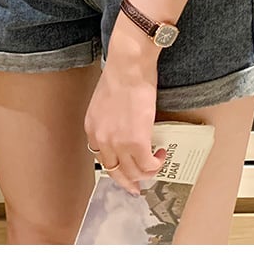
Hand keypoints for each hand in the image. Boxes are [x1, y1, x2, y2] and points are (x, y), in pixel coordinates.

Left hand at [84, 21, 166, 194]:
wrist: (129, 66)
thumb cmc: (120, 75)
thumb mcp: (103, 102)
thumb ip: (108, 120)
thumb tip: (122, 127)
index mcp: (92, 129)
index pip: (101, 158)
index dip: (115, 168)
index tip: (123, 172)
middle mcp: (102, 140)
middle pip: (115, 171)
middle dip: (128, 182)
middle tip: (137, 187)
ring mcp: (119, 143)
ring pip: (133, 172)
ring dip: (147, 172)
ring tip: (156, 161)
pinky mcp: (137, 142)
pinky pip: (148, 165)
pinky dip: (156, 164)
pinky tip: (161, 154)